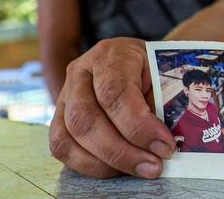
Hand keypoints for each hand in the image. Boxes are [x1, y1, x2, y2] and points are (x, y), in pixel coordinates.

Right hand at [48, 38, 175, 177]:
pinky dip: (89, 165)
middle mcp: (81, 72)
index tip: (165, 146)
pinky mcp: (59, 117)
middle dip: (122, 152)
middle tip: (153, 166)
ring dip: (106, 162)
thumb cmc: (151, 69)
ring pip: (69, 137)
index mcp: (110, 55)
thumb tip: (161, 144)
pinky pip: (62, 147)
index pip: (115, 93)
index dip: (139, 126)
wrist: (136, 60)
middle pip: (86, 119)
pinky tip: (117, 168)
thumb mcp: (162, 75)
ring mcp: (65, 95)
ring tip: (139, 169)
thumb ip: (161, 105)